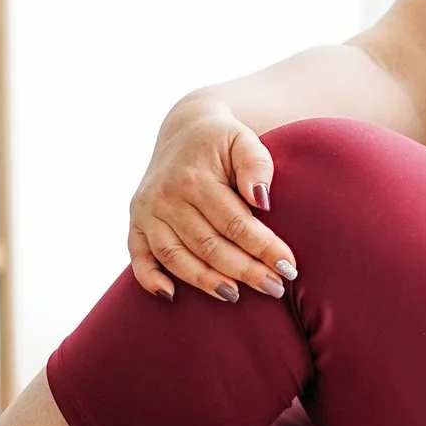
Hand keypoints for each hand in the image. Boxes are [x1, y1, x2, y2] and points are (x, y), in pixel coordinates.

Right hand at [127, 99, 298, 302]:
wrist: (184, 129)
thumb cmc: (222, 140)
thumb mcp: (244, 140)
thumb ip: (257, 166)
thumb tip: (263, 202)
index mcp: (196, 178)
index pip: (236, 223)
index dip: (264, 248)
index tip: (289, 267)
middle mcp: (167, 197)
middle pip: (209, 245)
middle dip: (245, 271)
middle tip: (274, 288)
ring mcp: (148, 212)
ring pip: (176, 257)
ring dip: (205, 281)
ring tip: (235, 296)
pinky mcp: (136, 222)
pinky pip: (139, 256)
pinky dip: (150, 279)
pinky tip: (171, 295)